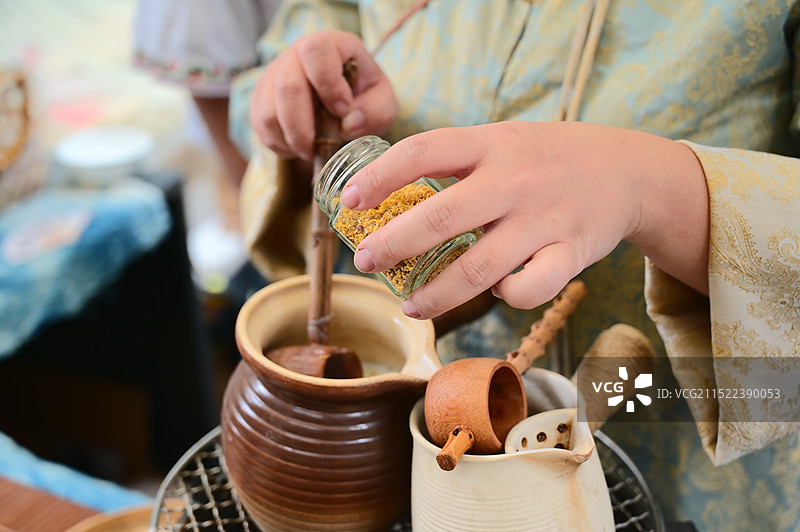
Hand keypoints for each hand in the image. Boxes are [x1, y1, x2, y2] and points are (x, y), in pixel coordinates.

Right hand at [250, 29, 397, 159]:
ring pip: (269, 113)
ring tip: (312, 148)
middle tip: (320, 147)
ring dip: (293, 140)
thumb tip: (348, 123)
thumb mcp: (382, 104)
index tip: (343, 110)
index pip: (317, 51)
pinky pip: (262, 128)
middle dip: (305, 127)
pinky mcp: (260, 100)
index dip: (328, 84)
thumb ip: (375, 112)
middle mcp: (296, 55)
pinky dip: (282, 145)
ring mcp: (273, 76)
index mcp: (331, 45)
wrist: (341, 108)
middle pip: (288, 86)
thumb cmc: (363, 100)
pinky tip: (300, 144)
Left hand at [340, 121, 708, 318]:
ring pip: (477, 268)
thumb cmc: (548, 158)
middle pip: (439, 217)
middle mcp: (514, 179)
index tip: (349, 203)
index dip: (379, 177)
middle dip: (392, 245)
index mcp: (491, 144)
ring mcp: (544, 218)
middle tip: (366, 263)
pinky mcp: (571, 253)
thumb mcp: (503, 140)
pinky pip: (529, 289)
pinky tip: (496, 293)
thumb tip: (391, 193)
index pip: (422, 152)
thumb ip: (456, 160)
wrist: (627, 170)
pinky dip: (506, 297)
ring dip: (435, 294)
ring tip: (411, 305)